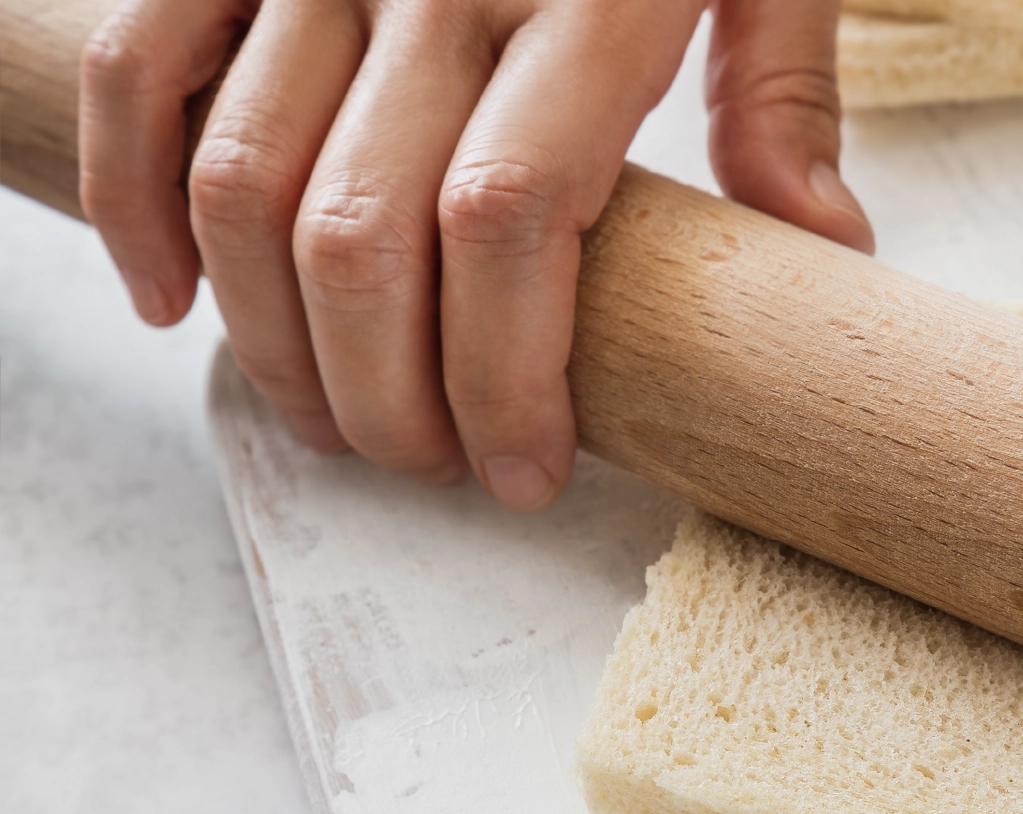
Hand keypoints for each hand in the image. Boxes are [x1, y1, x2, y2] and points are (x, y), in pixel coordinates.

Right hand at [79, 0, 874, 510]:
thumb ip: (784, 94)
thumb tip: (824, 247)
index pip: (506, 224)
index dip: (501, 378)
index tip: (523, 470)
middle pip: (363, 237)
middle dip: (387, 396)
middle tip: (431, 465)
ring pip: (244, 185)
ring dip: (276, 341)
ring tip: (340, 422)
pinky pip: (139, 72)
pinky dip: (134, 200)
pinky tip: (174, 304)